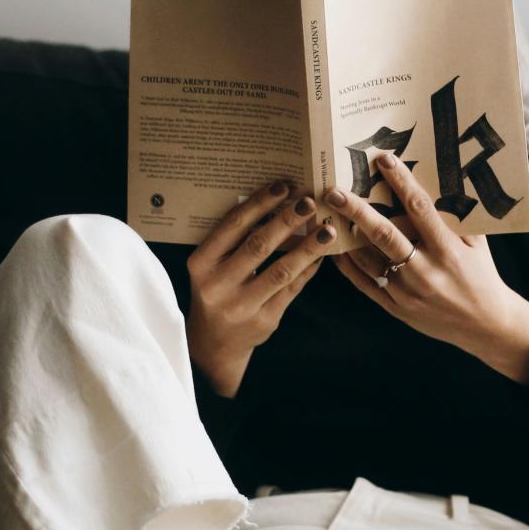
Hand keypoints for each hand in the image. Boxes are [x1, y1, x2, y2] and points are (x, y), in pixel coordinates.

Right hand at [187, 181, 336, 396]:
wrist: (213, 343)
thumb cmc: (215, 290)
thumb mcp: (211, 265)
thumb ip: (234, 240)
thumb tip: (276, 203)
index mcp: (201, 264)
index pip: (232, 227)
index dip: (260, 204)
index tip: (283, 186)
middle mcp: (217, 286)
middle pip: (259, 246)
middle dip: (287, 221)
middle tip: (309, 201)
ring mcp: (241, 306)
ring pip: (281, 270)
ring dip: (308, 247)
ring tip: (327, 230)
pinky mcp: (264, 321)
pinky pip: (292, 289)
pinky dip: (309, 269)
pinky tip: (321, 255)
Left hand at [327, 154, 528, 383]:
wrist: (485, 325)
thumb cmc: (482, 275)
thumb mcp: (477, 244)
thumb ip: (456, 217)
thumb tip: (436, 181)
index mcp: (448, 250)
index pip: (420, 209)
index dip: (401, 182)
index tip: (383, 160)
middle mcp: (426, 271)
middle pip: (384, 234)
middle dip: (356, 210)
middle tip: (334, 191)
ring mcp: (408, 292)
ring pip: (368, 260)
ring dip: (346, 237)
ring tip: (327, 216)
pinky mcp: (397, 308)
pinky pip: (365, 284)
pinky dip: (348, 265)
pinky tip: (335, 248)